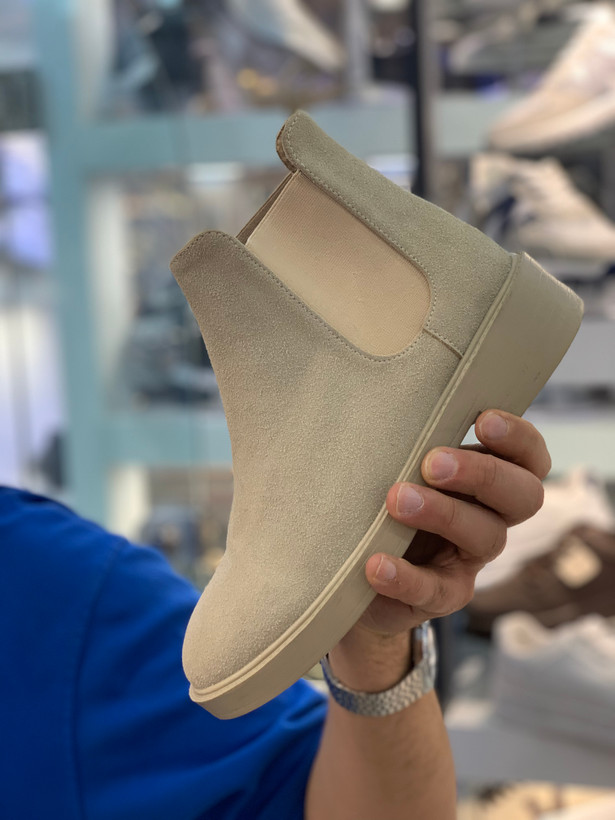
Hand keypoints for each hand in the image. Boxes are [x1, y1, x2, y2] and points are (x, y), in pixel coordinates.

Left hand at [329, 410, 549, 689]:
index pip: (529, 457)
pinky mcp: (441, 596)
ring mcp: (469, 559)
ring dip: (443, 514)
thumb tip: (384, 392)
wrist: (351, 569)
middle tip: (433, 463)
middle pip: (522, 495)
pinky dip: (406, 577)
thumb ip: (406, 440)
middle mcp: (489, 516)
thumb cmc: (379, 498)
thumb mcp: (395, 464)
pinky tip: (376, 564)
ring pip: (486, 537)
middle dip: (482, 474)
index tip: (482, 419)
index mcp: (486, 478)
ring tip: (396, 500)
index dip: (517, 438)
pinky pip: (435, 590)